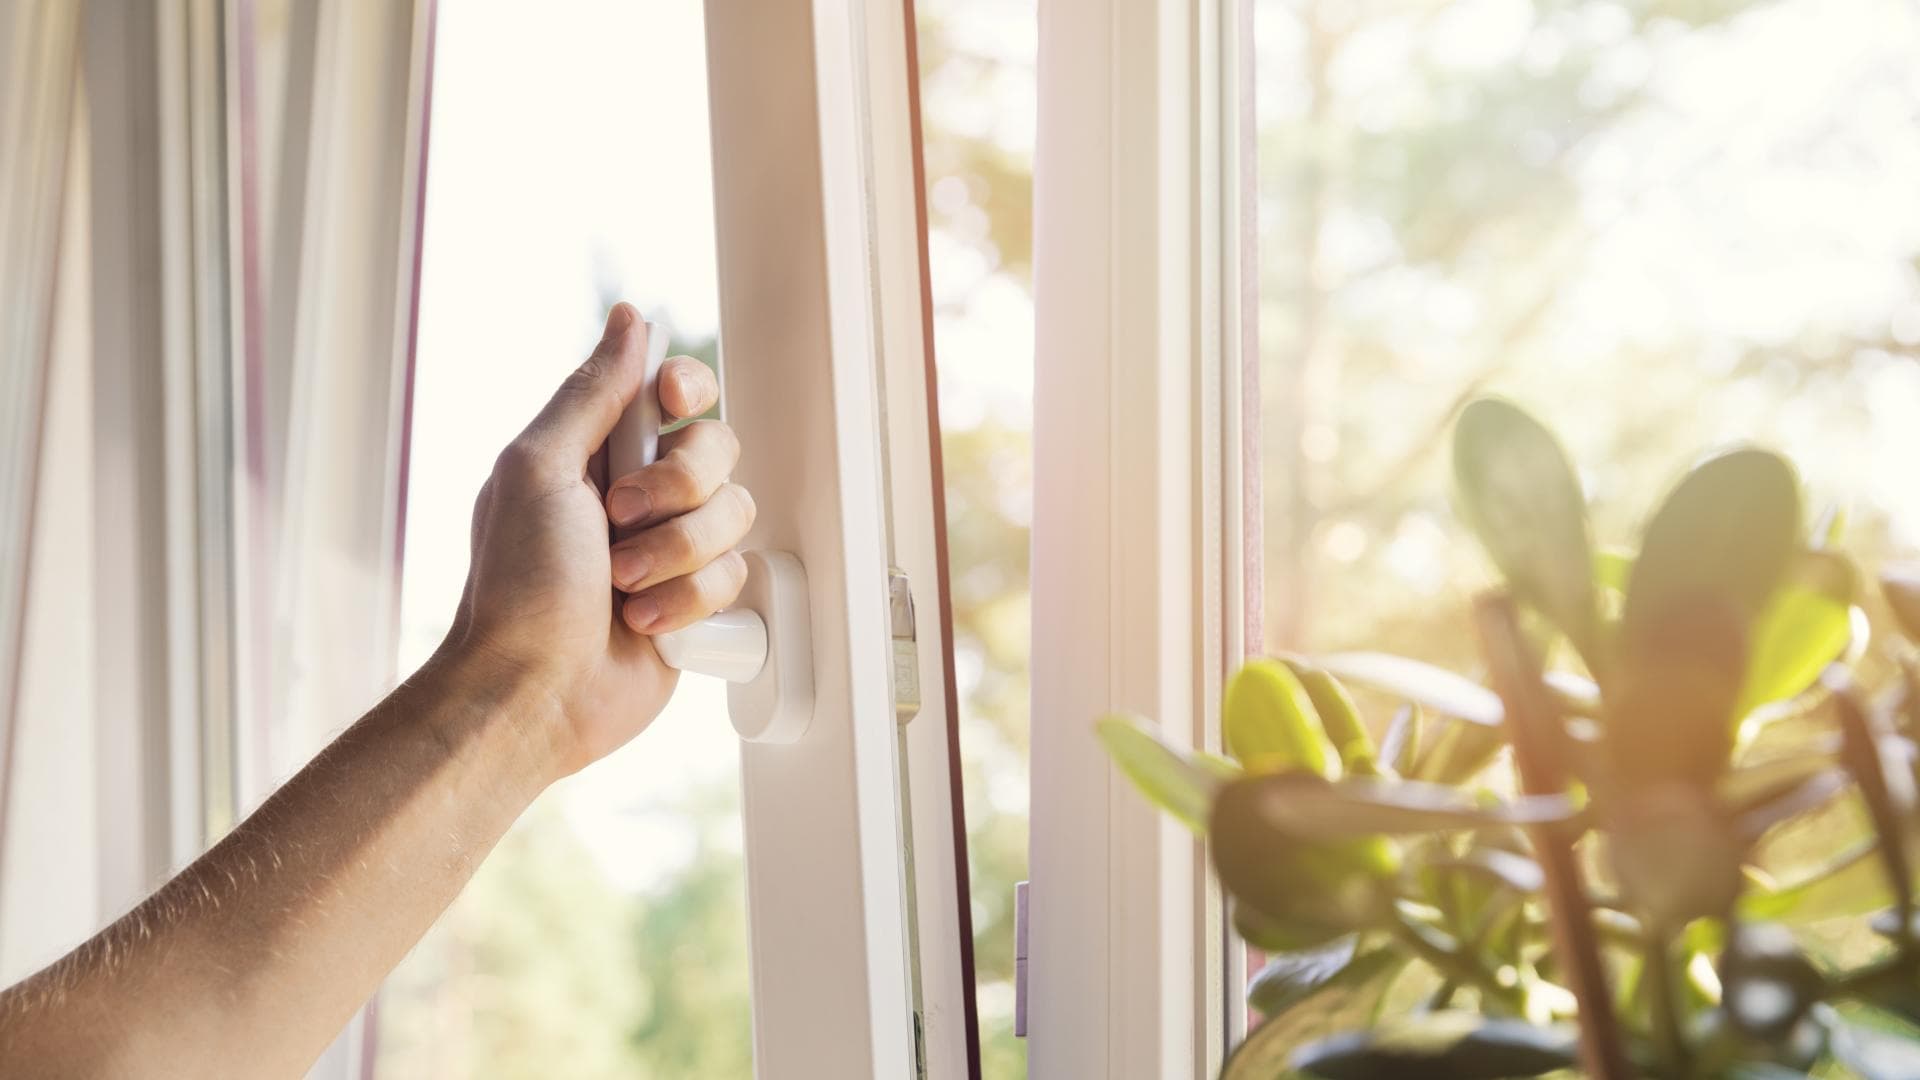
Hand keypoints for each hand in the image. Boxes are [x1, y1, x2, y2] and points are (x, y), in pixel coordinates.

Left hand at [446, 303, 754, 776]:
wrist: (534, 692)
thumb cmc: (518, 586)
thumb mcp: (538, 469)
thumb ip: (592, 393)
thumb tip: (630, 319)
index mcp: (596, 451)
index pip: (674, 391)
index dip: (687, 391)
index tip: (671, 406)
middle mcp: (640, 494)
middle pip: (717, 449)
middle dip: (677, 489)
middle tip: (619, 520)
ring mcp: (671, 549)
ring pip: (735, 515)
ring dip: (677, 554)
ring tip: (622, 587)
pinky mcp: (696, 603)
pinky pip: (737, 578)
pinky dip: (688, 602)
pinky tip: (643, 623)